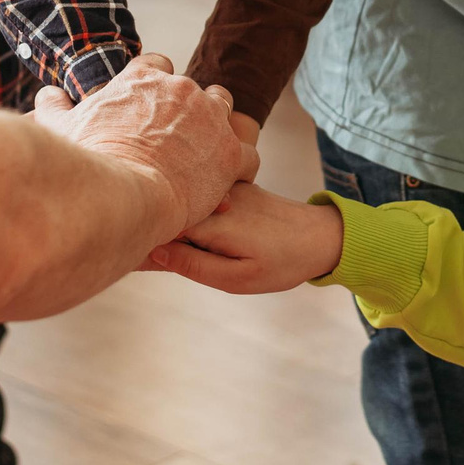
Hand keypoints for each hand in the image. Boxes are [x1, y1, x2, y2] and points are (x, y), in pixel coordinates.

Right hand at [35, 53, 257, 230]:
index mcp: (142, 78)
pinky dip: (239, 168)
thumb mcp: (59, 127)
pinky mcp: (231, 153)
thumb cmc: (85, 163)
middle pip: (194, 88)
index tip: (149, 110)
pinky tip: (227, 186)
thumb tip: (48, 94)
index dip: (155, 87)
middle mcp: (180, 88)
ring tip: (205, 157)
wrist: (117, 197)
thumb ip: (54, 106)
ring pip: (225, 110)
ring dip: (218, 129)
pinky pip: (248, 154)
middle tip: (176, 142)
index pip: (157, 66)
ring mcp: (209, 118)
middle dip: (188, 110)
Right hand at [147, 182, 345, 293]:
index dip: (146, 241)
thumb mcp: (237, 279)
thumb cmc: (282, 263)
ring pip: (186, 207)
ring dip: (183, 226)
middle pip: (169, 213)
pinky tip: (218, 236)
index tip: (142, 259)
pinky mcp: (233, 186)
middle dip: (163, 234)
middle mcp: (214, 197)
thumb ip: (193, 265)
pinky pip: (203, 202)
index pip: (158, 225)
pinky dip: (200, 217)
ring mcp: (224, 187)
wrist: (321, 235)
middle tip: (180, 259)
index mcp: (212, 222)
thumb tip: (154, 251)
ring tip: (208, 247)